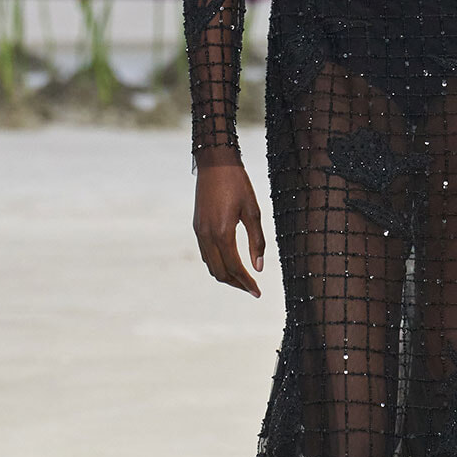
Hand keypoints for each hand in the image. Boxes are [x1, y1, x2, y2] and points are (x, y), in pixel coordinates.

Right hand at [193, 152, 264, 295]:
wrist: (215, 164)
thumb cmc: (238, 184)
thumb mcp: (253, 212)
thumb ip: (257, 241)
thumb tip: (258, 267)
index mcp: (222, 234)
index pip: (235, 268)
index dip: (247, 283)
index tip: (258, 292)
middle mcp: (207, 236)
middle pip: (220, 272)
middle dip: (236, 284)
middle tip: (252, 288)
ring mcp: (199, 232)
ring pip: (210, 265)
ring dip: (226, 275)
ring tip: (242, 279)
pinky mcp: (197, 227)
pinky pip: (205, 254)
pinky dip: (217, 264)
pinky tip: (229, 262)